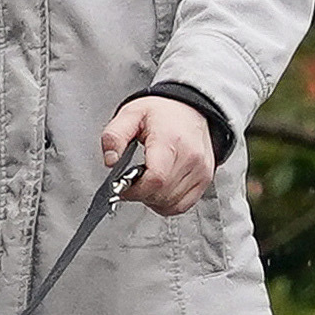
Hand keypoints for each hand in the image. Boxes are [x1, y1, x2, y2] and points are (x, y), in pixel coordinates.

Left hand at [106, 93, 218, 214]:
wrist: (189, 109)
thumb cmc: (161, 113)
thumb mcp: (130, 115)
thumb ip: (114, 136)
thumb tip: (110, 160)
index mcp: (170, 141)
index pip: (156, 179)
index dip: (135, 190)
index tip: (124, 186)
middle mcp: (190, 157)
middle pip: (162, 194)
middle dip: (141, 194)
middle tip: (132, 181)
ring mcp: (200, 170)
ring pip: (171, 204)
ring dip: (153, 200)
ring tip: (146, 182)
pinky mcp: (205, 179)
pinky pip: (183, 206)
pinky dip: (167, 204)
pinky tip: (159, 189)